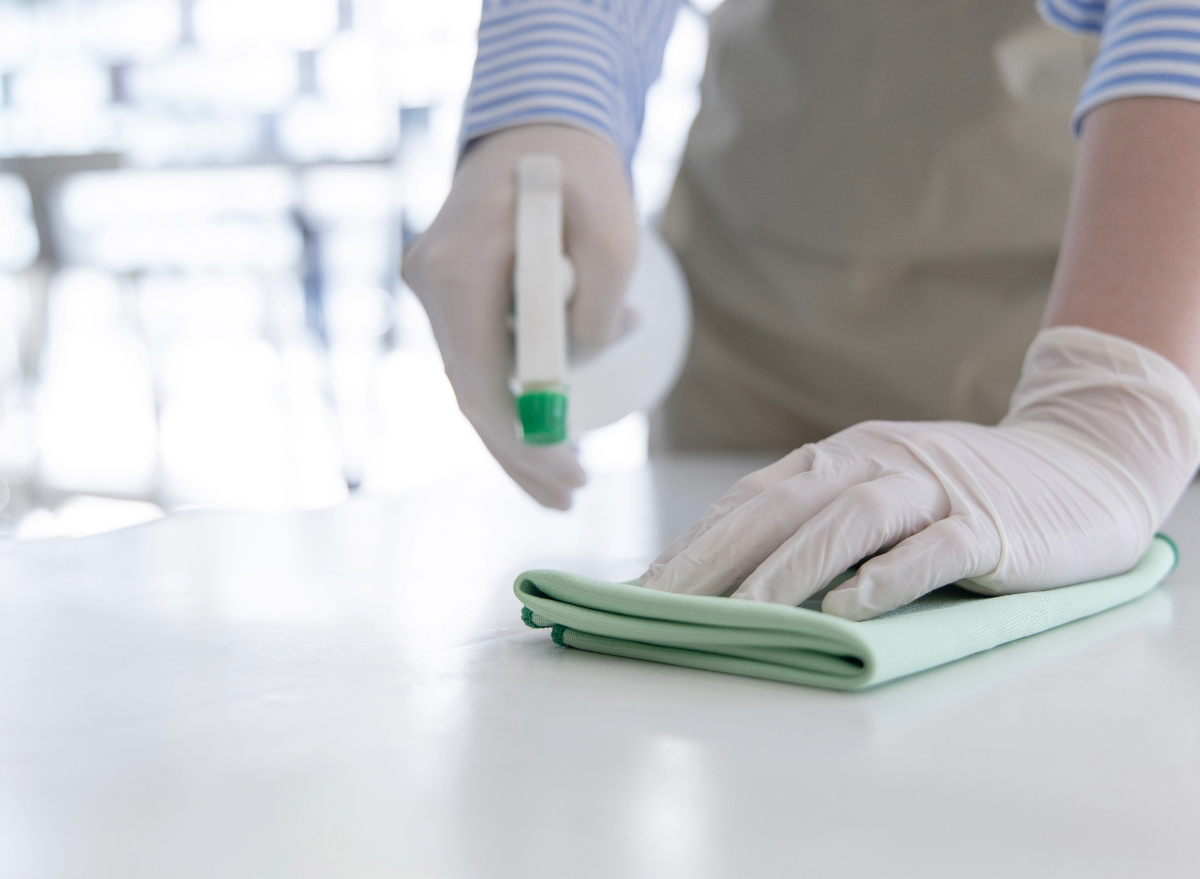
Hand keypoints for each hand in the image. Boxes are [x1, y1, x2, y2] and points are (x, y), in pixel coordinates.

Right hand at [402, 124, 637, 508]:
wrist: (537, 124)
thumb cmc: (576, 171)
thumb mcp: (613, 228)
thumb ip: (602, 302)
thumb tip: (585, 360)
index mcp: (458, 269)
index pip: (477, 383)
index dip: (522, 442)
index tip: (572, 476)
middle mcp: (431, 283)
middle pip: (469, 394)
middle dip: (519, 453)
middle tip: (567, 498)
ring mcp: (434, 289)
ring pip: (471, 381)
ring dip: (516, 432)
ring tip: (562, 481)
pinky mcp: (451, 293)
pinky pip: (478, 357)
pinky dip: (512, 395)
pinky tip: (548, 429)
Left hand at [639, 327, 1199, 619]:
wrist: (1081, 463)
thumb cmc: (960, 497)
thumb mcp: (878, 495)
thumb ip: (816, 523)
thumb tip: (729, 581)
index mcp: (838, 458)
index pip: (751, 501)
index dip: (694, 546)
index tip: (644, 594)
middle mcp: (875, 462)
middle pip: (783, 506)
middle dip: (717, 559)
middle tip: (665, 609)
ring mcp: (933, 489)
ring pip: (851, 520)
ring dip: (790, 569)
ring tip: (743, 617)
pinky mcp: (989, 524)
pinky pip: (935, 547)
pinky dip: (891, 575)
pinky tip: (853, 609)